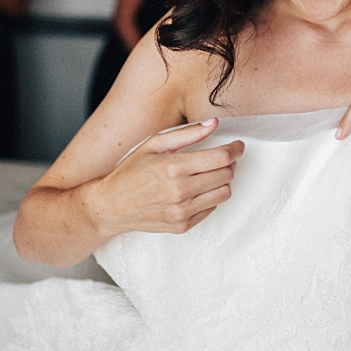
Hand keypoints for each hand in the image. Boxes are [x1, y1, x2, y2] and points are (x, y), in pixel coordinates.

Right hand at [95, 118, 242, 235]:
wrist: (112, 206)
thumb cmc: (131, 171)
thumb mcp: (154, 144)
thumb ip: (187, 134)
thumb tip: (214, 123)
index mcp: (173, 167)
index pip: (221, 157)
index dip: (235, 149)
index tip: (238, 145)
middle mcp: (180, 192)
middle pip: (226, 175)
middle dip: (228, 164)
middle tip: (220, 158)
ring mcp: (182, 212)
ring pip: (223, 193)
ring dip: (221, 181)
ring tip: (207, 174)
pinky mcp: (182, 226)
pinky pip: (211, 209)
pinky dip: (209, 198)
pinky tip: (195, 190)